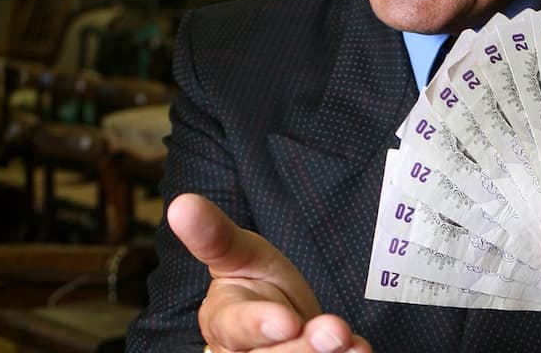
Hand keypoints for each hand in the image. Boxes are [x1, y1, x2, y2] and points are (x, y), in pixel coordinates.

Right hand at [168, 193, 372, 352]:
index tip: (286, 321)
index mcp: (223, 322)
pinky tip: (359, 348)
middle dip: (304, 346)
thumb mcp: (237, 253)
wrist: (280, 312)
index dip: (260, 325)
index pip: (236, 328)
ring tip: (346, 337)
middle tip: (333, 330)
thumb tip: (181, 203)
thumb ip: (214, 236)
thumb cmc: (253, 281)